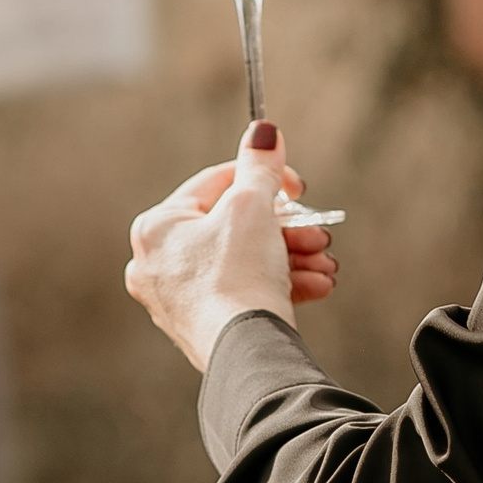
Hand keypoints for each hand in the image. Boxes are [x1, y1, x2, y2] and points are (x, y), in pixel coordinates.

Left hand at [126, 122, 338, 371]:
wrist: (246, 350)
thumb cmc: (239, 273)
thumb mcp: (253, 205)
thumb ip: (260, 164)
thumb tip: (264, 131)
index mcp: (157, 227)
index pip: (215, 183)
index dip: (264, 177)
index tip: (298, 188)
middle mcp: (158, 264)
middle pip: (234, 227)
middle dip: (287, 230)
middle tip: (318, 232)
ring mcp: (178, 300)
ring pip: (245, 262)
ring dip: (291, 257)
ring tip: (325, 262)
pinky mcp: (204, 328)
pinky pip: (245, 293)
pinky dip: (281, 285)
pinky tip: (317, 284)